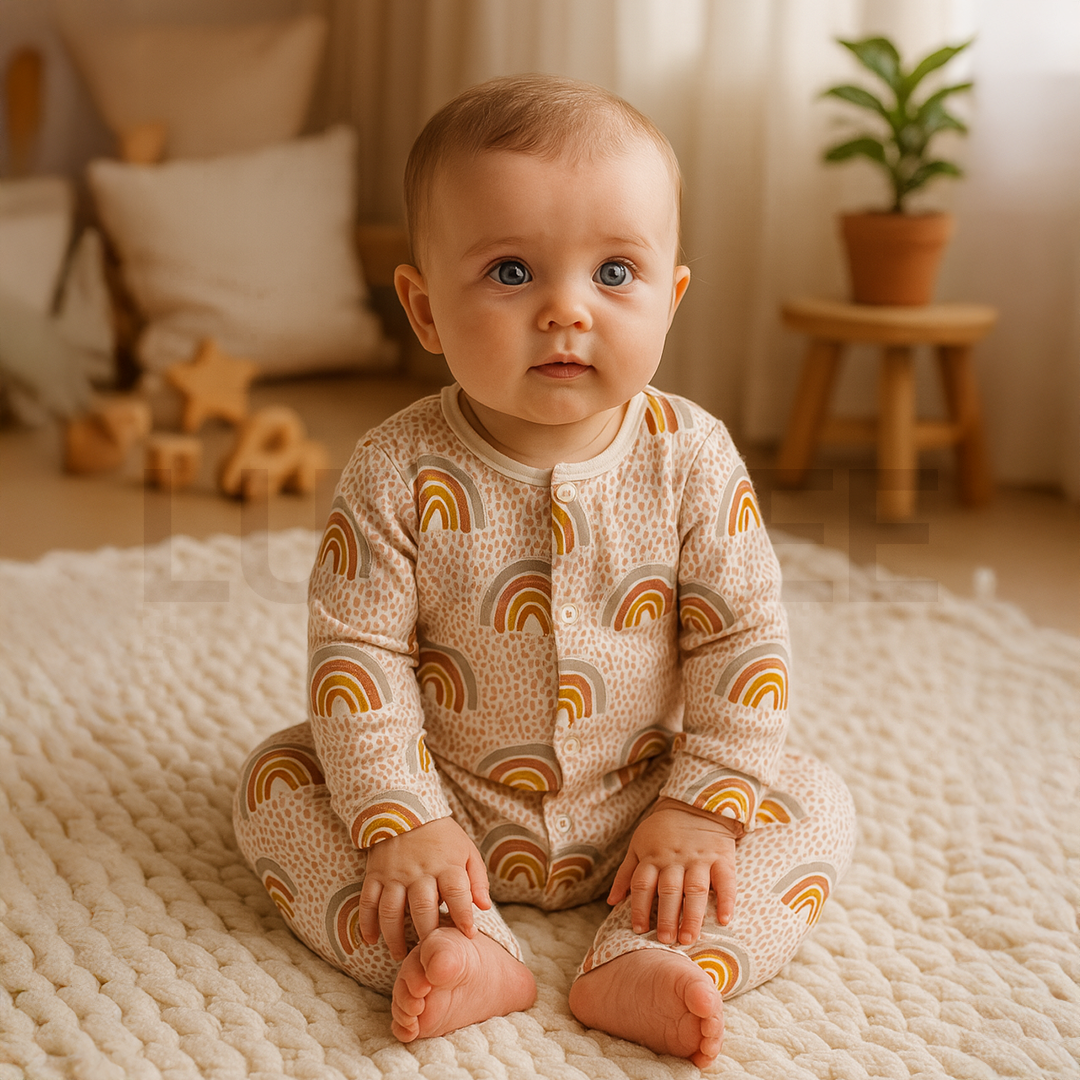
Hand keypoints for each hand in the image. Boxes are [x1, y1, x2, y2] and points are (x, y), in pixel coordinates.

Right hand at [359, 816, 491, 960]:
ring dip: (394, 937)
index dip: (464, 916)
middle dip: (427, 935)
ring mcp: (394, 874)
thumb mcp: (466, 850)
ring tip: (401, 956)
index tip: (468, 935)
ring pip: (391, 911)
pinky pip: (368, 901)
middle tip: (430, 954)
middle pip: (422, 908)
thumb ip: (477, 879)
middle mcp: (419, 871)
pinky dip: (367, 923)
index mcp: (446, 865)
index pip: (457, 894)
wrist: (406, 809)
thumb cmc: (442, 837)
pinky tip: (371, 940)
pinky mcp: (375, 874)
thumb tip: (484, 907)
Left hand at [608, 797, 738, 945]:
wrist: (696, 803)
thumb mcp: (638, 845)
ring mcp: (699, 859)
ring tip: (688, 938)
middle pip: (668, 890)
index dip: (638, 908)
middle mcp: (674, 859)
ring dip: (691, 915)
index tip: (640, 930)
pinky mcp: (722, 858)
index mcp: (652, 857)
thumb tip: (611, 902)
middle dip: (666, 917)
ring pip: (695, 889)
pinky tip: (724, 919)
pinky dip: (726, 900)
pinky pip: (725, 880)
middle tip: (666, 941)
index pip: (642, 885)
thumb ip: (626, 874)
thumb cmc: (662, 829)